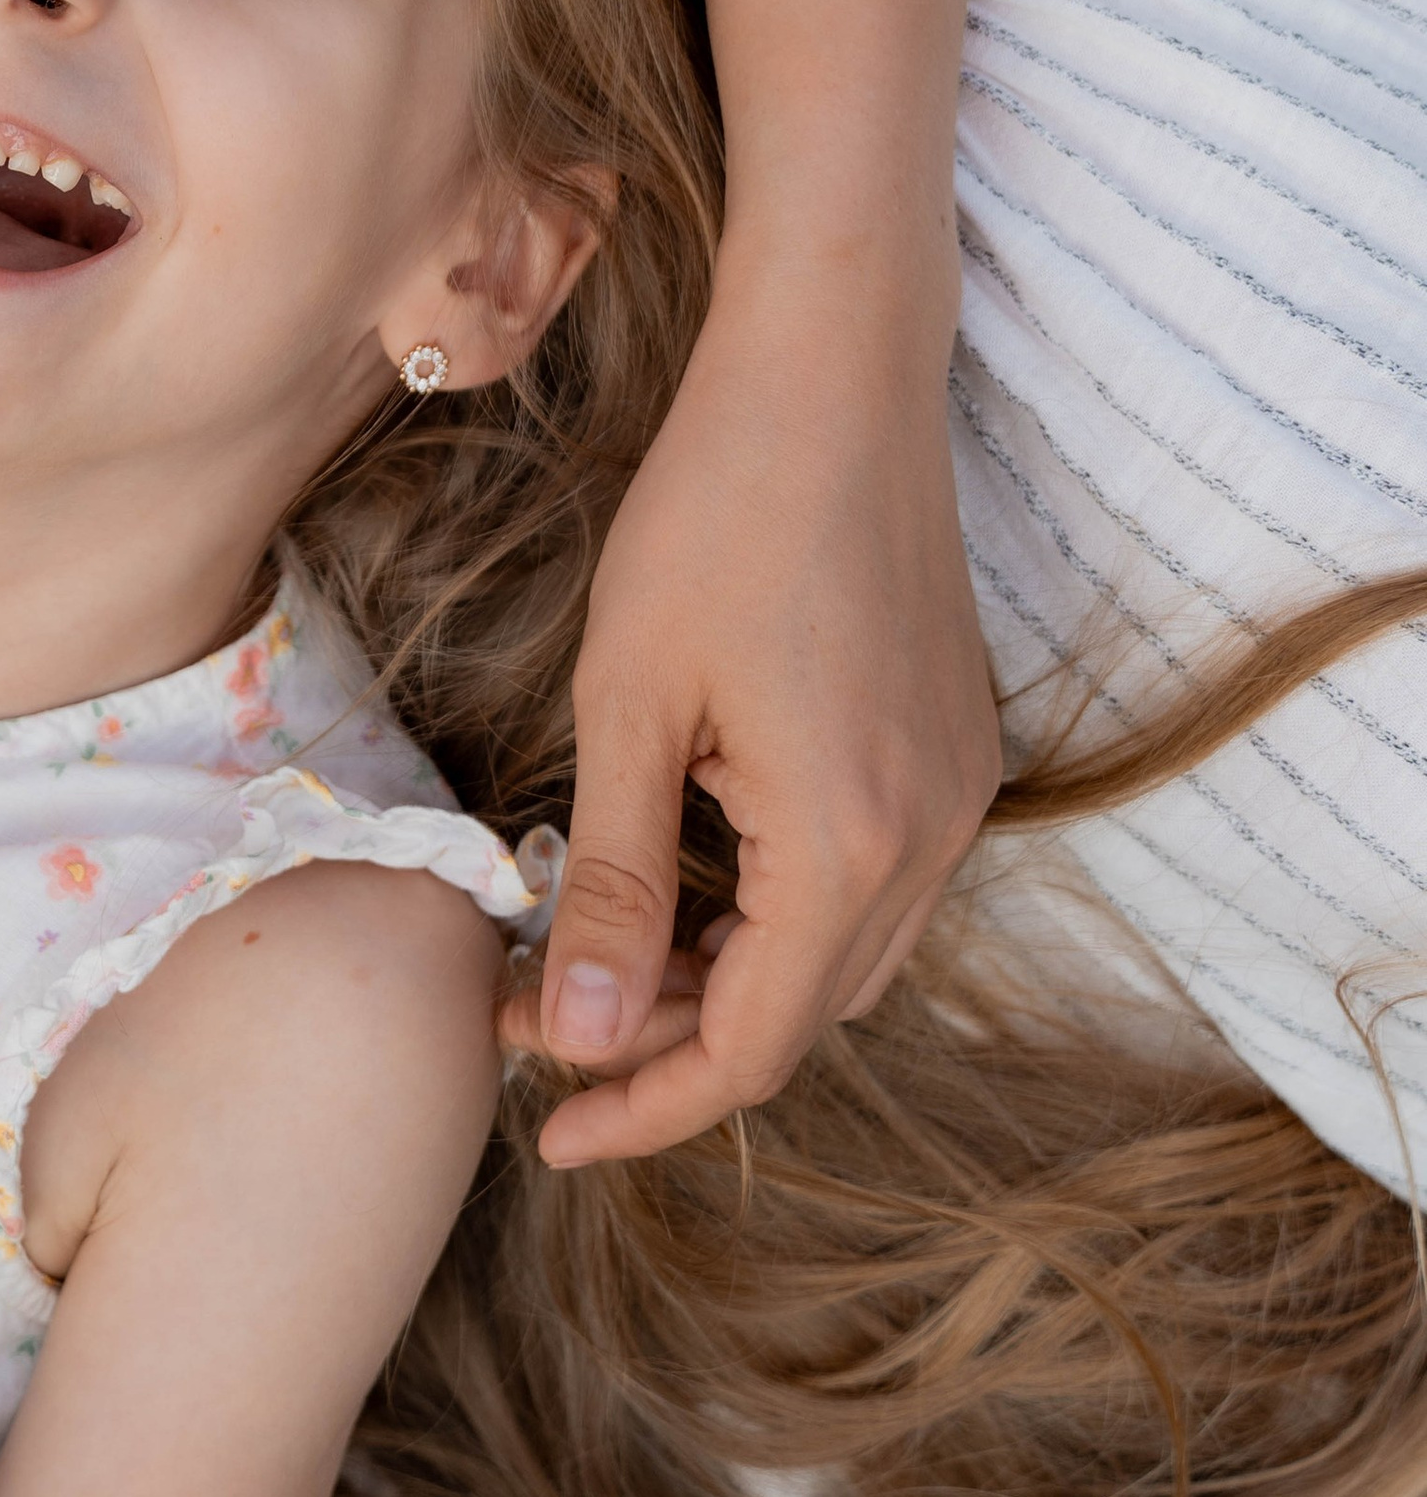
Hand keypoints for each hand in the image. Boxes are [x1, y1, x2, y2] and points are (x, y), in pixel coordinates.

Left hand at [503, 261, 997, 1165]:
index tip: (542, 1122)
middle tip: (538, 1009)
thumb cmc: (713, 515)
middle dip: (669, 1039)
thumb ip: (618, 885)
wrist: (831, 374)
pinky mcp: (956, 750)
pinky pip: (871, 884)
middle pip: (801, 1017)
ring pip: (840, 958)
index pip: (750, 1049)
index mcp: (848, 845)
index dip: (642, 1104)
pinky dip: (779, 911)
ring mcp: (958, 795)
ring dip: (727, 977)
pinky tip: (690, 874)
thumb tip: (584, 1037)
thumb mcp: (629, 704)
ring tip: (598, 947)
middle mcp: (931, 842)